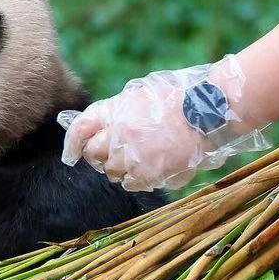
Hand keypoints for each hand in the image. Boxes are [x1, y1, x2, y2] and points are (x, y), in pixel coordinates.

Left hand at [59, 56, 268, 191]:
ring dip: (119, 168)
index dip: (73, 143)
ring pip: (111, 172)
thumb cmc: (174, 101)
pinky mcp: (150, 172)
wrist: (206, 112)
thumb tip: (89, 133)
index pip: (81, 129)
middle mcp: (119, 134)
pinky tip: (148, 167)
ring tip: (138, 157)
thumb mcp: (137, 96)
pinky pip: (129, 183)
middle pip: (94, 155)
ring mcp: (133, 155)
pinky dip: (134, 179)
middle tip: (115, 152)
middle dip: (100, 156)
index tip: (72, 154)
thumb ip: (112, 112)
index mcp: (114, 112)